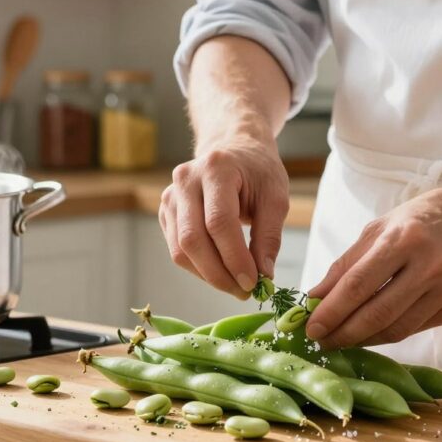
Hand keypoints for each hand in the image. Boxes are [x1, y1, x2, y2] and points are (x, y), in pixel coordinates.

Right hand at [159, 134, 289, 297]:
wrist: (232, 149)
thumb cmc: (257, 171)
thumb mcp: (276, 197)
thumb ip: (270, 236)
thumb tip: (263, 276)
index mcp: (216, 169)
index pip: (218, 222)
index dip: (234, 258)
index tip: (254, 283)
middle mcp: (185, 180)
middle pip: (193, 239)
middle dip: (219, 273)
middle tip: (244, 292)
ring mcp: (170, 196)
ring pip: (180, 250)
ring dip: (208, 275)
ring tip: (235, 284)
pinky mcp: (165, 212)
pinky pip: (177, 250)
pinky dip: (199, 267)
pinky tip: (221, 270)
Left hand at [305, 184, 441, 346]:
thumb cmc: (423, 218)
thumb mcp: (381, 228)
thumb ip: (346, 264)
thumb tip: (314, 297)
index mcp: (404, 239)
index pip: (358, 285)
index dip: (331, 311)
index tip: (310, 327)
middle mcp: (430, 265)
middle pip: (376, 313)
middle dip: (342, 333)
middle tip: (320, 342)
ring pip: (397, 329)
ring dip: (363, 340)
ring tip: (340, 340)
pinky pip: (416, 328)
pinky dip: (388, 334)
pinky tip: (370, 334)